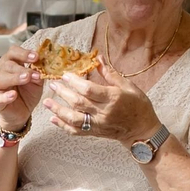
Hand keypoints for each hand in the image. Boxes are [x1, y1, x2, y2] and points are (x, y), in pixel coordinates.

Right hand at [0, 44, 41, 131]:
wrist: (20, 112)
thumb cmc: (26, 94)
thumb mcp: (36, 82)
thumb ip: (38, 73)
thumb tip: (45, 65)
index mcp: (11, 63)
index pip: (13, 52)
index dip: (24, 53)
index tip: (36, 57)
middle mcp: (1, 72)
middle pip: (7, 65)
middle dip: (21, 67)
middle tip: (32, 72)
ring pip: (1, 78)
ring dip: (14, 78)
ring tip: (26, 79)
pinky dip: (6, 96)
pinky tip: (13, 95)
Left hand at [43, 65, 160, 145]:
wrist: (142, 130)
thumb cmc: (138, 105)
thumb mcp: (128, 86)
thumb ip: (110, 73)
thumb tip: (98, 58)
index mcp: (113, 98)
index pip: (89, 90)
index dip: (75, 82)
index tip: (65, 75)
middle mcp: (104, 113)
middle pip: (79, 103)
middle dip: (63, 93)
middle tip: (52, 84)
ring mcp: (98, 124)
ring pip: (74, 119)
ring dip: (58, 110)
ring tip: (46, 102)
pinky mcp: (95, 133)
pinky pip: (76, 131)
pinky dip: (63, 126)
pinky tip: (53, 118)